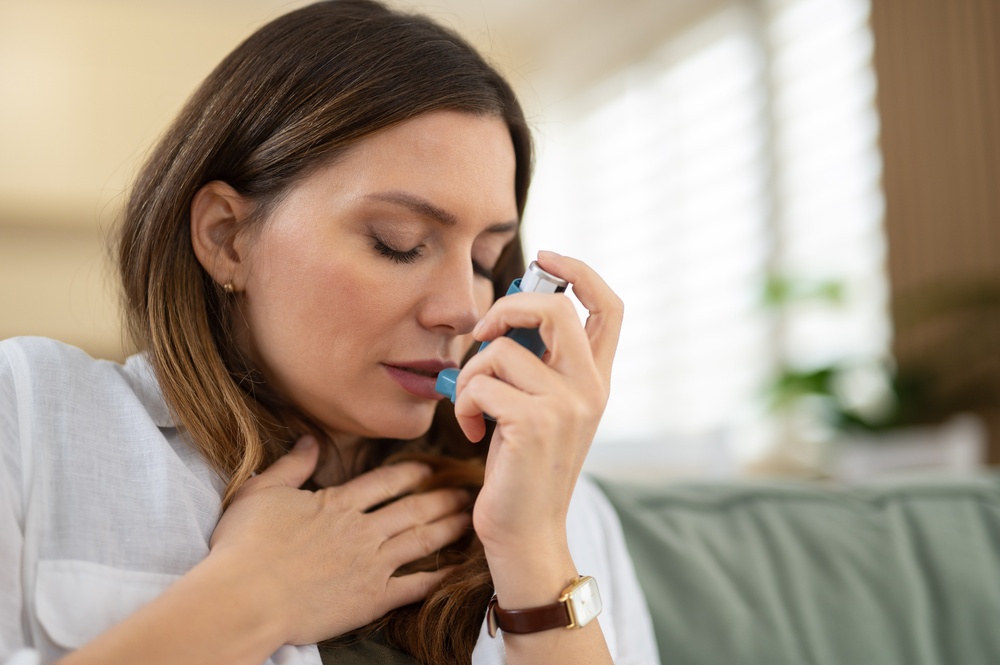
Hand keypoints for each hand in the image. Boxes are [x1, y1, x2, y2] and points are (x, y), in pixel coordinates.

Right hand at [207, 436, 471, 644]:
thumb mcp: (260, 492)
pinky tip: (456, 571)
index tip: (430, 468)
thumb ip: (290, 465)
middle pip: (413, 509)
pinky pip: (414, 585)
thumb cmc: (242, 546)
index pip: (385, 482)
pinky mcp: (371, 599)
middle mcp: (362, 530)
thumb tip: (309, 439)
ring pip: (421, 541)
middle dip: (442, 498)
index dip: (412, 472)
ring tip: (469, 520)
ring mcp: (371, 565)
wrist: (243, 598)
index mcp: (338, 504)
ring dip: (448, 529)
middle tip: (466, 492)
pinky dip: (438, 577)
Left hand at [451, 251, 622, 556]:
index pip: (608, 307)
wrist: (525, 530)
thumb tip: (504, 316)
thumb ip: (536, 364)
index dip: (580, 271)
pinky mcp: (533, 424)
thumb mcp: (540, 408)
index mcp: (596, 379)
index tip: (545, 257)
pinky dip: (464, 405)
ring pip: (501, 350)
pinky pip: (481, 384)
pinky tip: (473, 431)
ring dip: (470, 376)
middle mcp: (590, 387)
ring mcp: (566, 406)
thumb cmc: (522, 467)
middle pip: (555, 308)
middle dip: (506, 307)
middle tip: (483, 334)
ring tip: (473, 408)